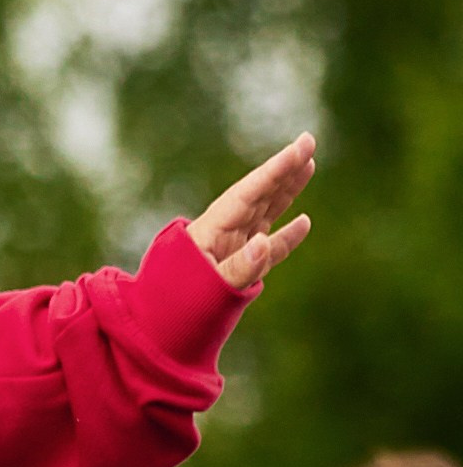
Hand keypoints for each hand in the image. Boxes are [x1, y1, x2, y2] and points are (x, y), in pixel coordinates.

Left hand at [187, 134, 315, 291]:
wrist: (157, 325)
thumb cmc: (174, 303)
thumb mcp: (206, 286)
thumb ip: (239, 268)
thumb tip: (265, 242)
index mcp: (212, 229)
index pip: (249, 193)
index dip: (275, 171)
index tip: (299, 149)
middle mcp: (223, 233)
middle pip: (258, 194)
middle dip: (283, 169)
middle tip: (309, 141)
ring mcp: (232, 248)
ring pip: (265, 212)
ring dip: (286, 190)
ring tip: (308, 165)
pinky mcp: (240, 267)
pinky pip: (269, 248)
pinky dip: (286, 236)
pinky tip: (304, 221)